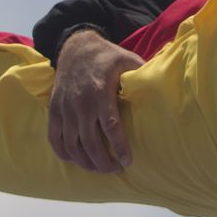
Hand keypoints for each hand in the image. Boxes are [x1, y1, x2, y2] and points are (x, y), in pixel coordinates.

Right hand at [47, 29, 143, 172]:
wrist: (76, 47)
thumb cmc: (107, 57)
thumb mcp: (128, 60)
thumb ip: (142, 75)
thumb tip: (162, 90)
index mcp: (100, 92)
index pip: (110, 127)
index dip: (119, 147)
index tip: (127, 162)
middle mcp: (80, 103)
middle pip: (90, 142)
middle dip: (103, 162)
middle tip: (115, 170)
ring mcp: (65, 108)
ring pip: (72, 145)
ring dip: (85, 162)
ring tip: (99, 168)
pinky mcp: (54, 109)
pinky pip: (54, 137)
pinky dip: (63, 153)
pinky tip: (75, 160)